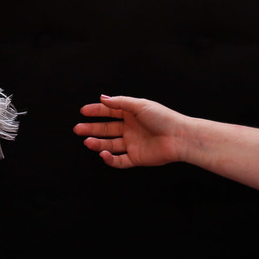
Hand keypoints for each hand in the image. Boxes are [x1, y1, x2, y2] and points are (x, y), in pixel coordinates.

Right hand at [74, 95, 188, 168]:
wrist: (180, 137)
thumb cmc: (163, 118)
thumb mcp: (139, 105)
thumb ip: (119, 102)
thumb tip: (102, 98)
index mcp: (131, 114)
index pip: (109, 112)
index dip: (96, 111)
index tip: (83, 111)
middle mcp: (130, 129)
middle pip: (106, 129)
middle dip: (91, 129)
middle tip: (78, 129)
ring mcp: (132, 143)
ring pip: (110, 144)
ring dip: (98, 143)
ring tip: (87, 142)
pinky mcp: (136, 157)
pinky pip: (119, 160)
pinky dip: (110, 159)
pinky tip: (103, 154)